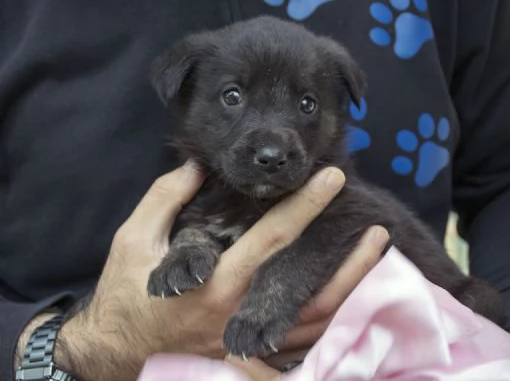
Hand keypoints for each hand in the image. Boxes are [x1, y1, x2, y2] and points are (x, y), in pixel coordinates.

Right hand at [49, 162, 386, 380]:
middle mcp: (239, 315)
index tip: (333, 178)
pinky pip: (302, 349)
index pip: (272, 237)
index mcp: (214, 281)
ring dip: (351, 294)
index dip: (306, 205)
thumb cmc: (124, 294)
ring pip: (315, 324)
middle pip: (309, 289)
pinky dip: (332, 329)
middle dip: (349, 260)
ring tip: (378, 266)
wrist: (113, 353)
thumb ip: (166, 198)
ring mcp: (250, 344)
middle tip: (378, 231)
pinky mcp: (252, 362)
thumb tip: (195, 165)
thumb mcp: (134, 240)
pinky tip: (353, 305)